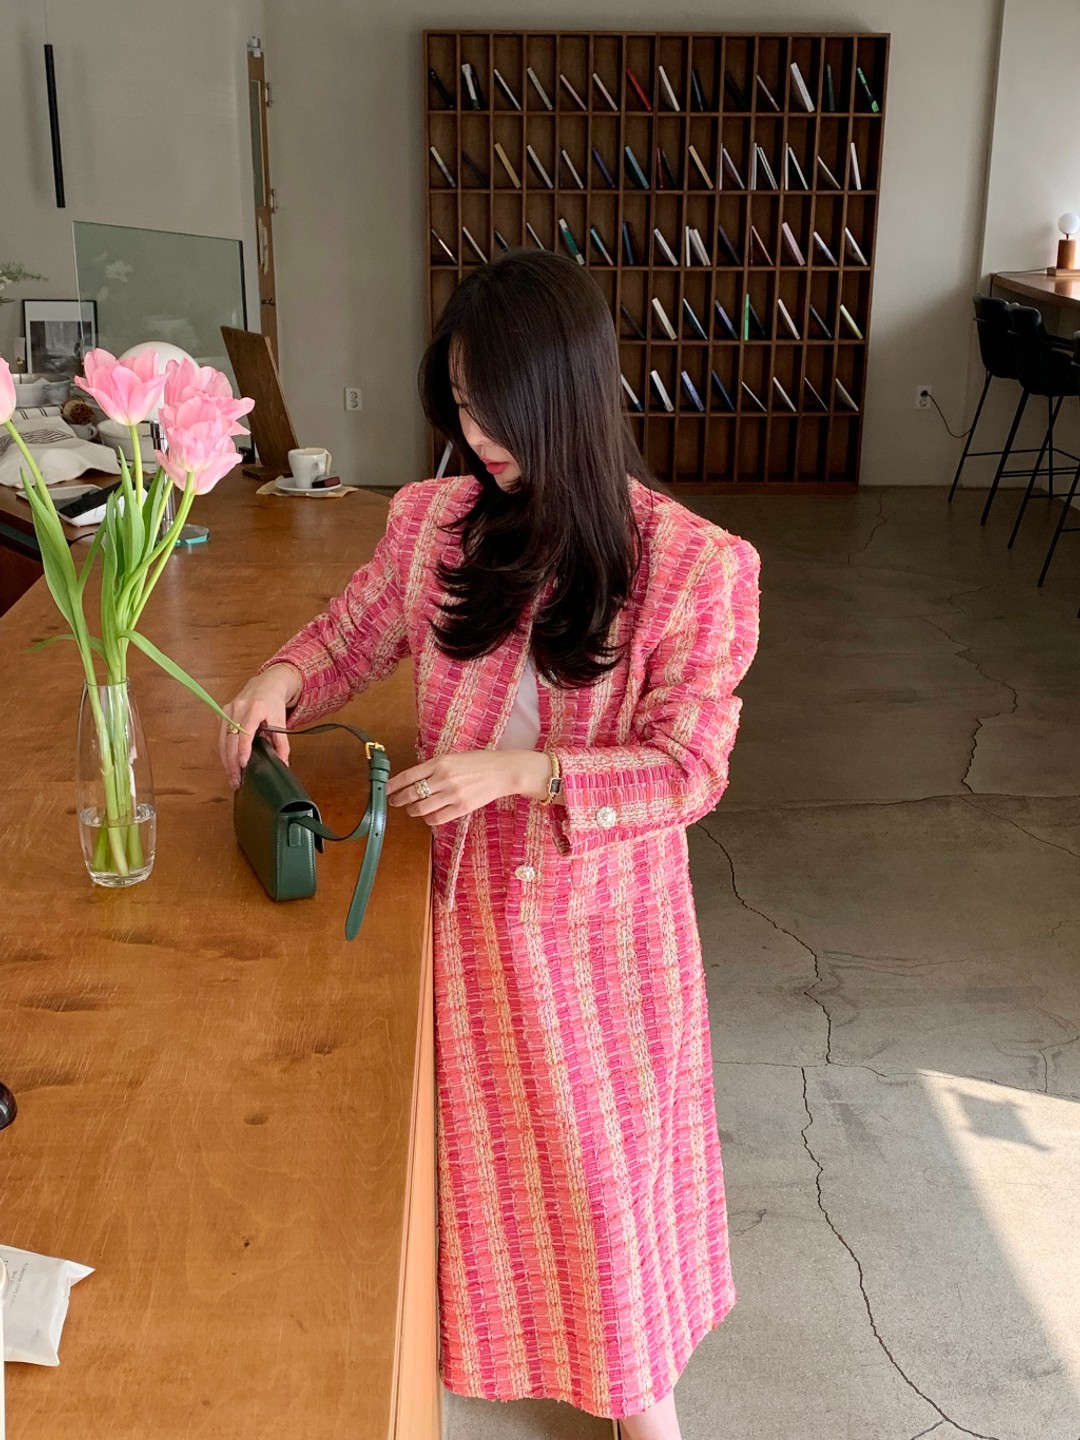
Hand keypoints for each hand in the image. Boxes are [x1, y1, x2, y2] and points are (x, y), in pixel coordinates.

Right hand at [219, 663, 302, 788]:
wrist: (266, 683)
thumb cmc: (273, 702)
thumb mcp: (281, 721)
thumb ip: (282, 743)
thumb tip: (283, 764)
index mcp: (255, 708)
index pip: (246, 731)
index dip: (243, 749)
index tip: (243, 764)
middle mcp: (238, 707)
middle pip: (231, 739)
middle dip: (232, 762)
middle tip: (236, 780)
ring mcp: (228, 710)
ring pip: (223, 740)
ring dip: (226, 760)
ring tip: (232, 777)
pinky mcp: (223, 713)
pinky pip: (221, 736)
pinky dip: (224, 752)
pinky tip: (229, 764)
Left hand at [387, 749, 549, 825]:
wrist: (502, 771)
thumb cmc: (478, 762)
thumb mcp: (453, 757)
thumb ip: (433, 767)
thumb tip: (412, 779)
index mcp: (440, 762)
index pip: (407, 776)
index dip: (393, 786)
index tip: (386, 790)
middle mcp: (443, 778)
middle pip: (410, 794)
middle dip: (398, 800)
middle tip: (395, 802)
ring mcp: (452, 794)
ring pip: (420, 808)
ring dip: (412, 810)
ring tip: (412, 808)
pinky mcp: (461, 808)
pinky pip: (436, 818)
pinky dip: (428, 819)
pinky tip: (428, 815)